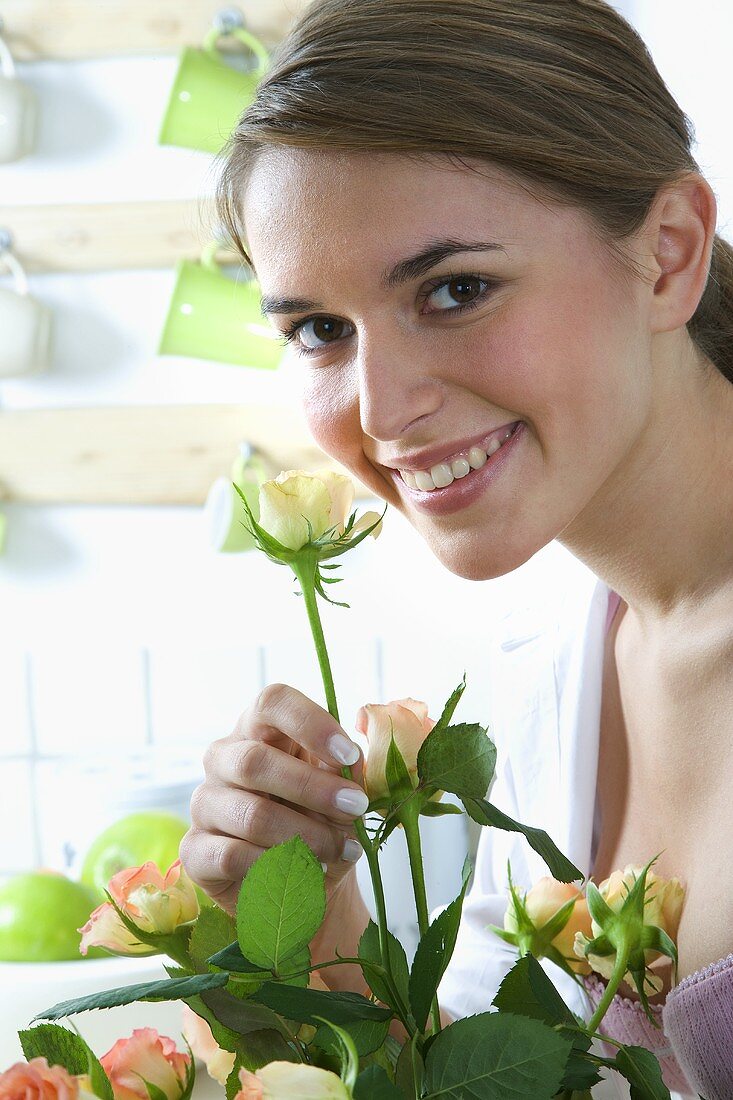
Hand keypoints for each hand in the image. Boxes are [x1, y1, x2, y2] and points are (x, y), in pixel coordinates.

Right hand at [180, 683, 367, 914]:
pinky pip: (233, 856)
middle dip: (313, 787)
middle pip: (254, 760)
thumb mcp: (341, 789)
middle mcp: (223, 759)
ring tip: (341, 849)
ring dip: (306, 835)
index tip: (349, 755)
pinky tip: (308, 873)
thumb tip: (352, 761)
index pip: (272, 703)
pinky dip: (278, 867)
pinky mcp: (194, 849)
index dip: (311, 722)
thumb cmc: (320, 820)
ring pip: (251, 814)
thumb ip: (345, 769)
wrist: (301, 884)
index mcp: (259, 729)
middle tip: (356, 807)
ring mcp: (204, 803)